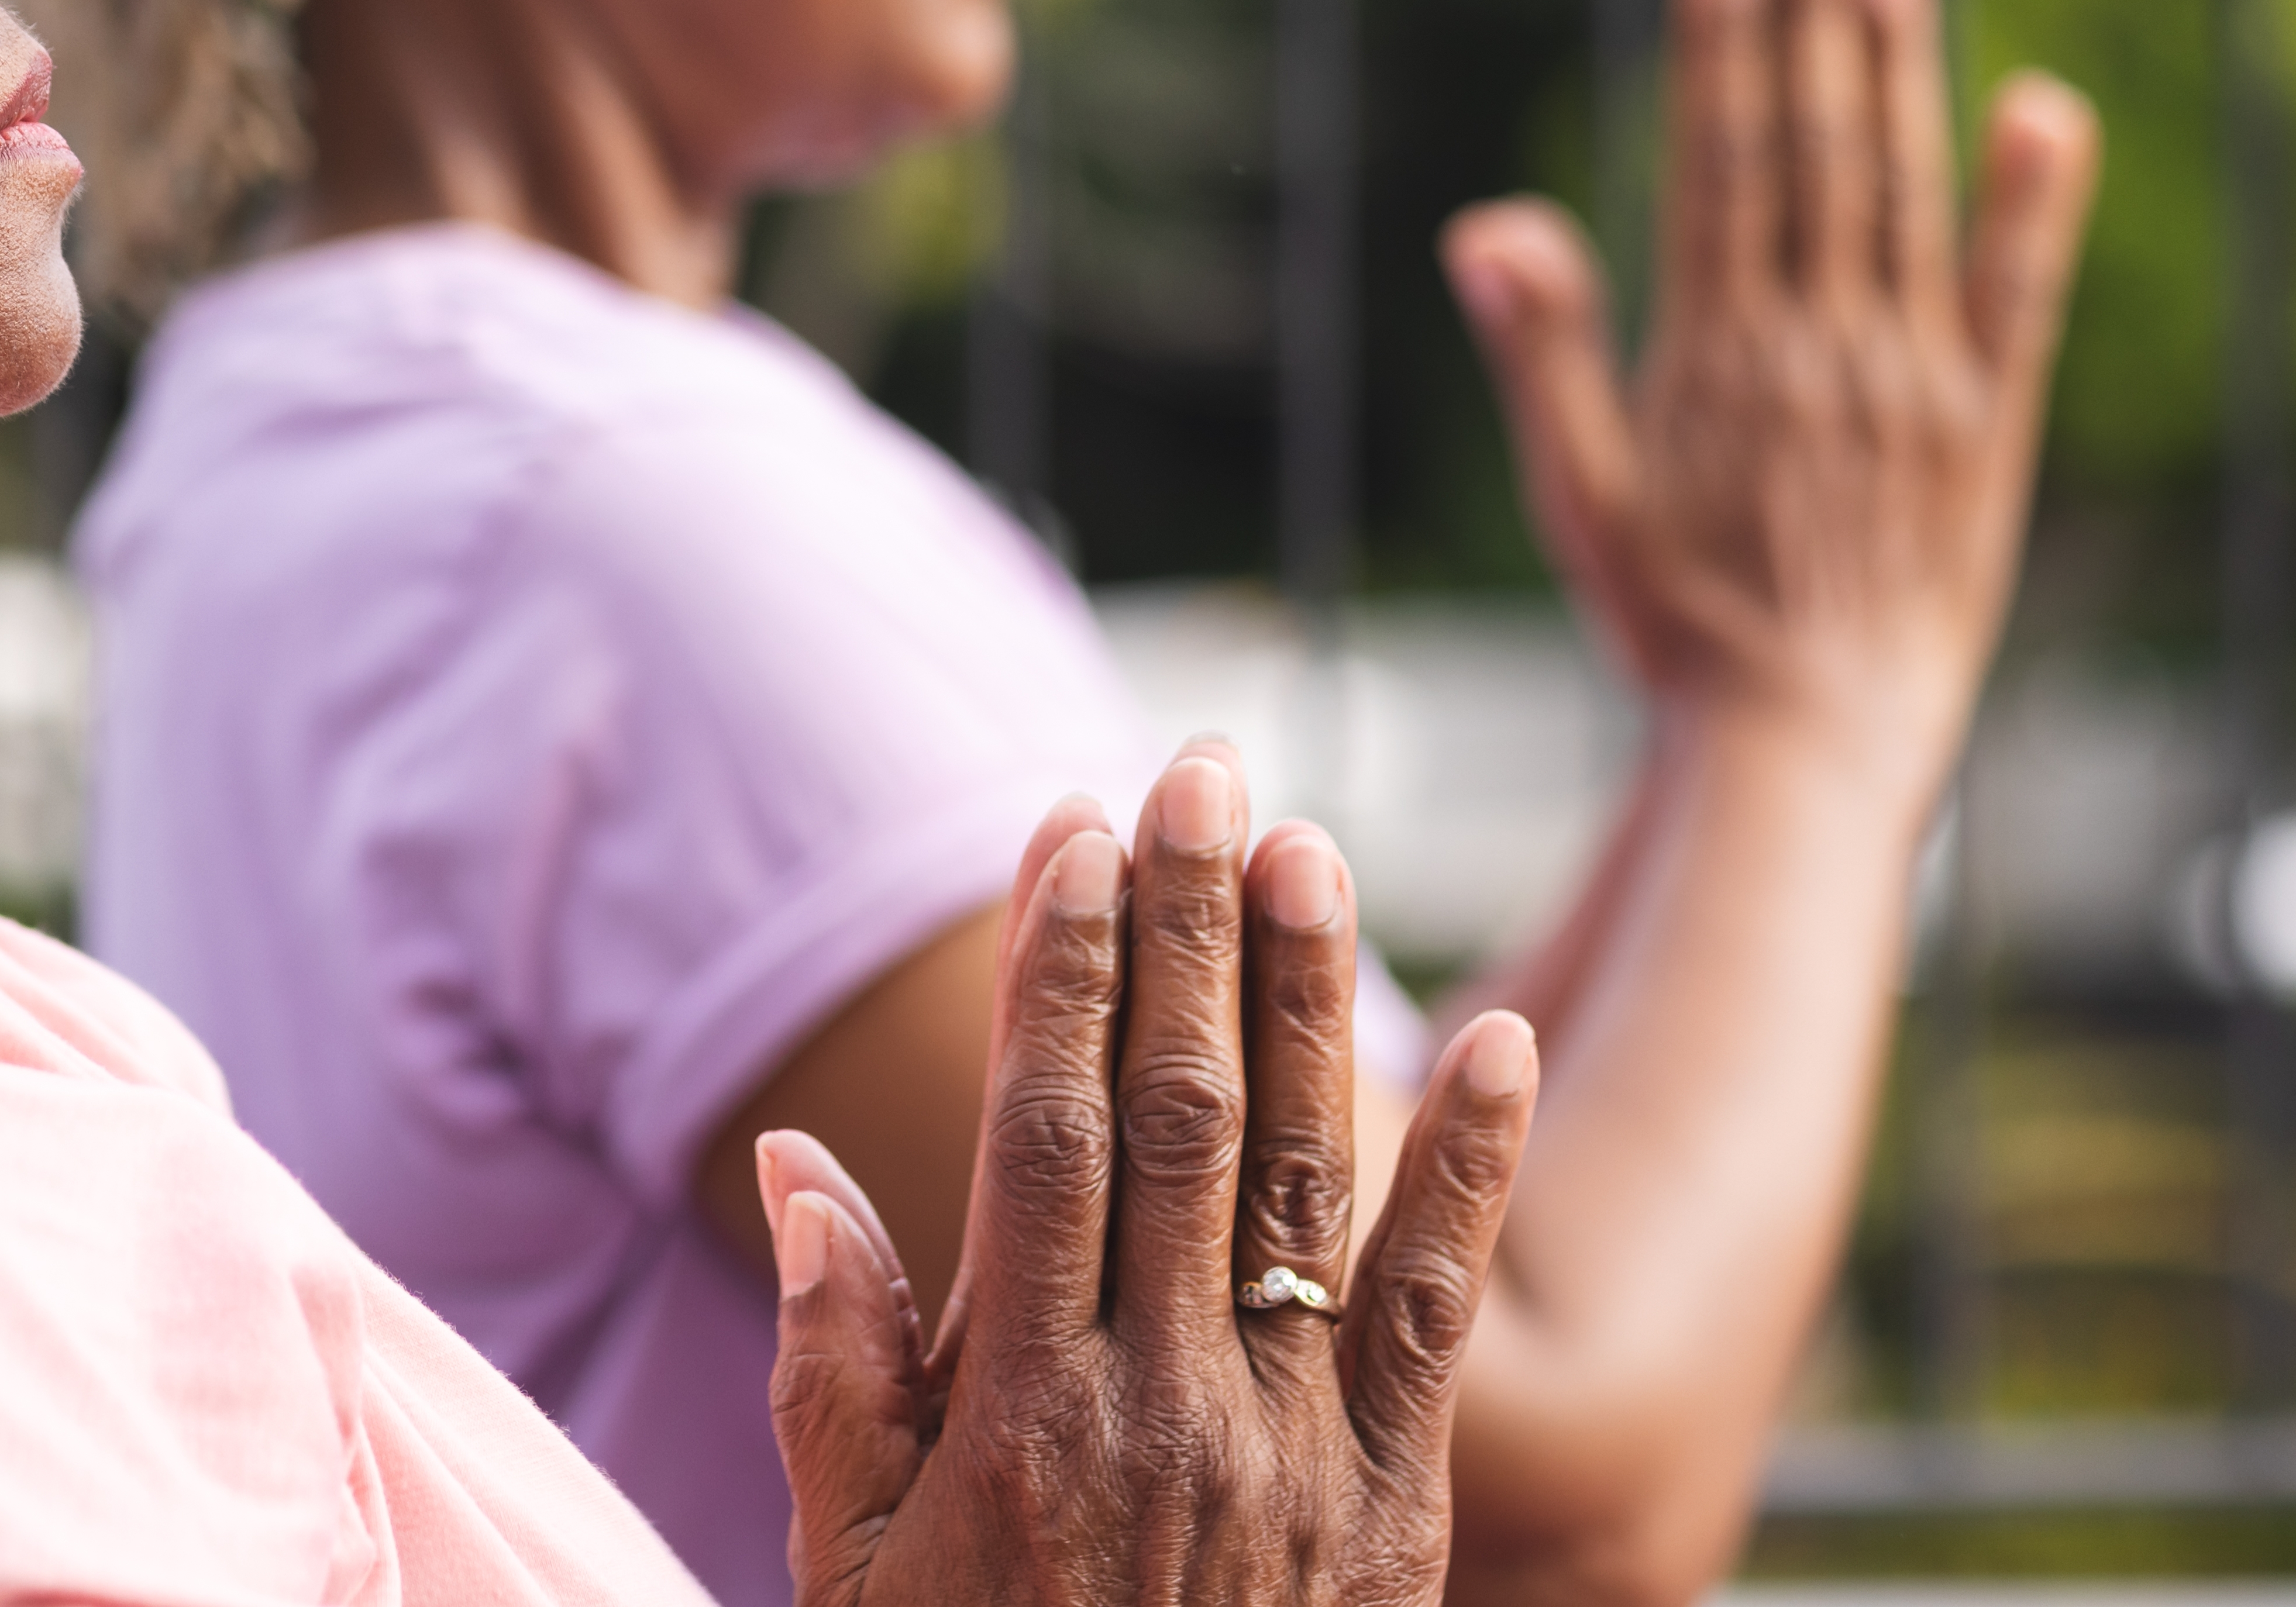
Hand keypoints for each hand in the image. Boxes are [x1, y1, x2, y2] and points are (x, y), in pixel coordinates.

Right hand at [762, 745, 1537, 1606]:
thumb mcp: (849, 1562)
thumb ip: (830, 1364)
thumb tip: (801, 1169)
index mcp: (1017, 1410)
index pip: (1048, 1137)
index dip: (1059, 974)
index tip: (1068, 832)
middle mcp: (1159, 1406)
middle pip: (1179, 1120)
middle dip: (1183, 930)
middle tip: (1194, 767)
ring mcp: (1288, 1453)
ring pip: (1304, 1180)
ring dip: (1308, 998)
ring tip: (1309, 841)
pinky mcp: (1392, 1503)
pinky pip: (1435, 1309)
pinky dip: (1470, 1167)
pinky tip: (1494, 1039)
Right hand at [1439, 0, 2101, 776]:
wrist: (1807, 748)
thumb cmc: (1677, 629)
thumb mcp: (1583, 497)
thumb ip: (1546, 352)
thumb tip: (1491, 222)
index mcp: (1716, 358)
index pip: (1724, 163)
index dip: (1728, 43)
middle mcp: (1819, 351)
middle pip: (1815, 151)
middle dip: (1810, 16)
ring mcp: (1911, 384)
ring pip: (1901, 194)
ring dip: (1897, 66)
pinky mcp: (1988, 429)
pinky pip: (2018, 297)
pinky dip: (2033, 202)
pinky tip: (2042, 107)